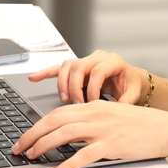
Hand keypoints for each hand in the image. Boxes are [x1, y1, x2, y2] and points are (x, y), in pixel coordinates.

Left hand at [10, 100, 167, 167]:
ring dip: (43, 146)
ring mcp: (103, 129)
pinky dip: (67, 164)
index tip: (26, 136)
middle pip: (55, 121)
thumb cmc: (142, 125)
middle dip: (32, 134)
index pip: (57, 112)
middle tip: (19, 147)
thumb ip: (92, 120)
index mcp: (94, 106)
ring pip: (64, 134)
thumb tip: (70, 133)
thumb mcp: (113, 115)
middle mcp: (96, 114)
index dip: (37, 124)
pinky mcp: (111, 145)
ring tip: (31, 157)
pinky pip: (84, 155)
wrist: (166, 128)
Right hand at [27, 50, 145, 104]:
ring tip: (64, 98)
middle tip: (77, 104)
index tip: (93, 103)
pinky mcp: (77, 68)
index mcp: (113, 61)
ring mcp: (86, 61)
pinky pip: (58, 68)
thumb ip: (126, 101)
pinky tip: (33, 78)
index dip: (93, 88)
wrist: (131, 80)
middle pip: (79, 66)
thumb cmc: (131, 85)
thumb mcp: (133, 93)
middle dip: (75, 87)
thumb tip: (118, 110)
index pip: (97, 71)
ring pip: (67, 66)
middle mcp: (97, 57)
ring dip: (63, 83)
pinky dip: (45, 73)